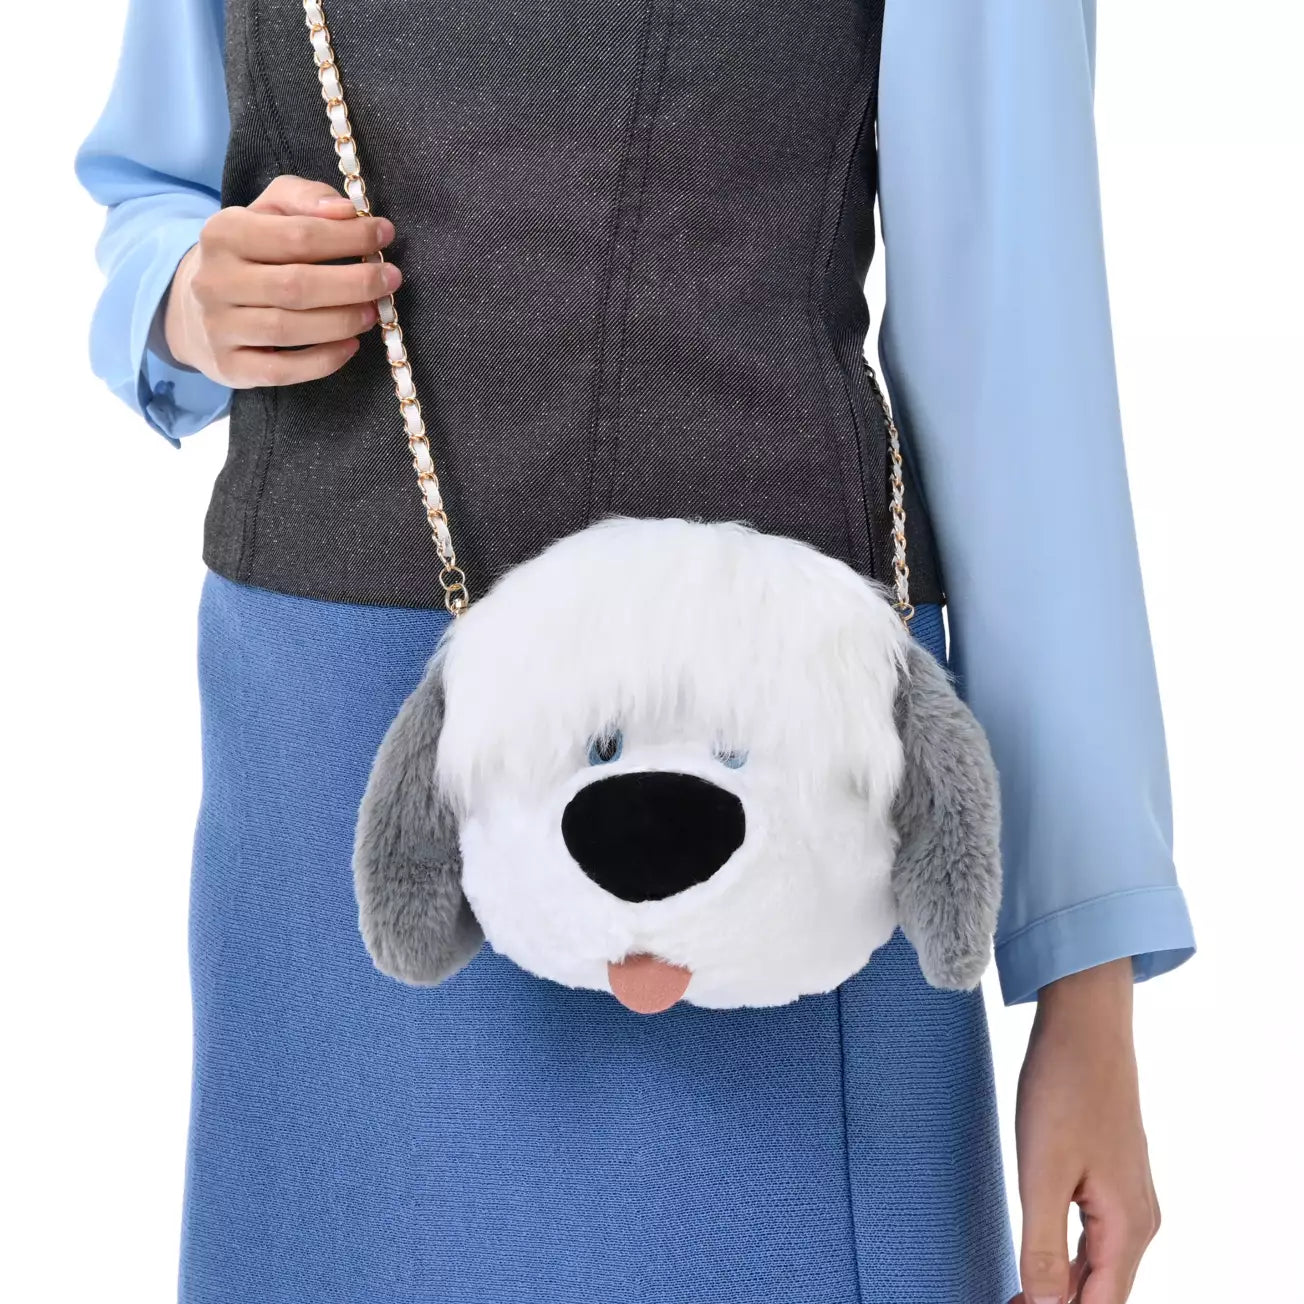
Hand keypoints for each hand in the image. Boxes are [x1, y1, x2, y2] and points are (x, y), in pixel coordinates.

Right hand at [162, 174, 400, 387]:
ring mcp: (218, 327)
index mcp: (223, 232)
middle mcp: (215, 280)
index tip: (384, 234)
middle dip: (353, 284)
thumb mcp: (267, 212)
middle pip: (297, 285)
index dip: (348, 237)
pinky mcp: (229, 367)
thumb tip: (347, 211)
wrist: (194, 308)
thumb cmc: (248, 254)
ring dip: (342, 321)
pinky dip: (323, 361)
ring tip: (374, 312)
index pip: (297, 235)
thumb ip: (305, 199)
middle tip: (390, 279)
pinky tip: (351, 346)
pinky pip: (283, 370)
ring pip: (290, 328)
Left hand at [1015, 959, 1160, 1303]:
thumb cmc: (1064, 1088)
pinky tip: (1038, 1256)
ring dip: (1062, 1286)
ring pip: (1099, 1265)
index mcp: (1129, 1227)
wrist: (1085, 1025)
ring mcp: (1129, 1197)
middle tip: (1008, 1300)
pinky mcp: (1113, 1176)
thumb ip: (1046, 1247)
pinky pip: (1095, 1235)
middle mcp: (1140, 1220)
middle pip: (1102, 1291)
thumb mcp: (1043, 1173)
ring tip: (1016, 1293)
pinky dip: (1068, 1256)